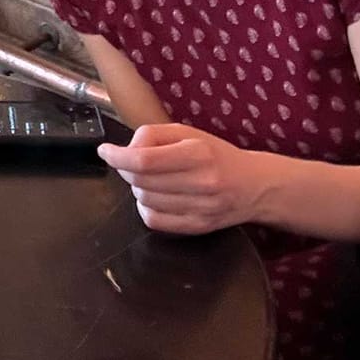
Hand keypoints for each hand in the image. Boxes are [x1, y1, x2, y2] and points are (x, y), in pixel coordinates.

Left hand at [97, 121, 258, 234]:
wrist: (255, 185)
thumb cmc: (218, 155)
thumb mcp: (189, 133)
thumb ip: (154, 135)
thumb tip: (126, 150)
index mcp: (198, 153)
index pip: (144, 159)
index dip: (117, 156)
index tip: (105, 151)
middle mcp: (201, 182)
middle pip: (140, 180)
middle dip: (126, 169)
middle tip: (132, 162)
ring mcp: (201, 208)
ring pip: (144, 200)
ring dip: (137, 187)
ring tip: (150, 178)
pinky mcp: (198, 227)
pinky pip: (154, 221)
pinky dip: (145, 208)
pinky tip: (154, 197)